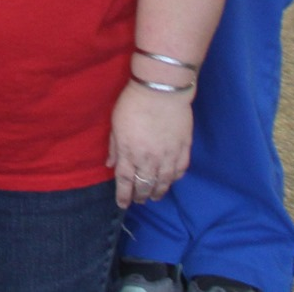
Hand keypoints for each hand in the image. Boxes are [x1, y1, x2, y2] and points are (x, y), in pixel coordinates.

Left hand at [108, 80, 193, 207]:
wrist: (161, 90)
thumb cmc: (133, 103)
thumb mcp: (115, 124)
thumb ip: (114, 147)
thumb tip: (110, 165)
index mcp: (129, 152)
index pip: (125, 181)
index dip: (123, 195)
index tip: (122, 204)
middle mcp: (149, 159)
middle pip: (145, 184)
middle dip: (140, 196)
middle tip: (139, 201)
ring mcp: (168, 155)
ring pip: (164, 182)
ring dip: (158, 192)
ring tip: (154, 197)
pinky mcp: (183, 149)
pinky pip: (180, 170)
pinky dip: (174, 179)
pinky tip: (170, 181)